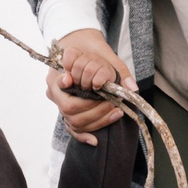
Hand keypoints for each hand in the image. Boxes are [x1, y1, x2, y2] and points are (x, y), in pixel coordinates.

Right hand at [46, 28, 131, 145]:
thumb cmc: (90, 50)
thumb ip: (117, 69)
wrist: (82, 47)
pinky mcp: (67, 113)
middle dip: (95, 110)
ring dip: (96, 120)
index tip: (95, 93)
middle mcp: (55, 93)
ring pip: (73, 122)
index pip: (63, 91)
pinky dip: (84, 136)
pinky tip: (95, 140)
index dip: (77, 96)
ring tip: (116, 112)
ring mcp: (60, 103)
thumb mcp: (102, 54)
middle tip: (114, 104)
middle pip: (70, 112)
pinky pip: (72, 129)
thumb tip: (132, 88)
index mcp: (57, 77)